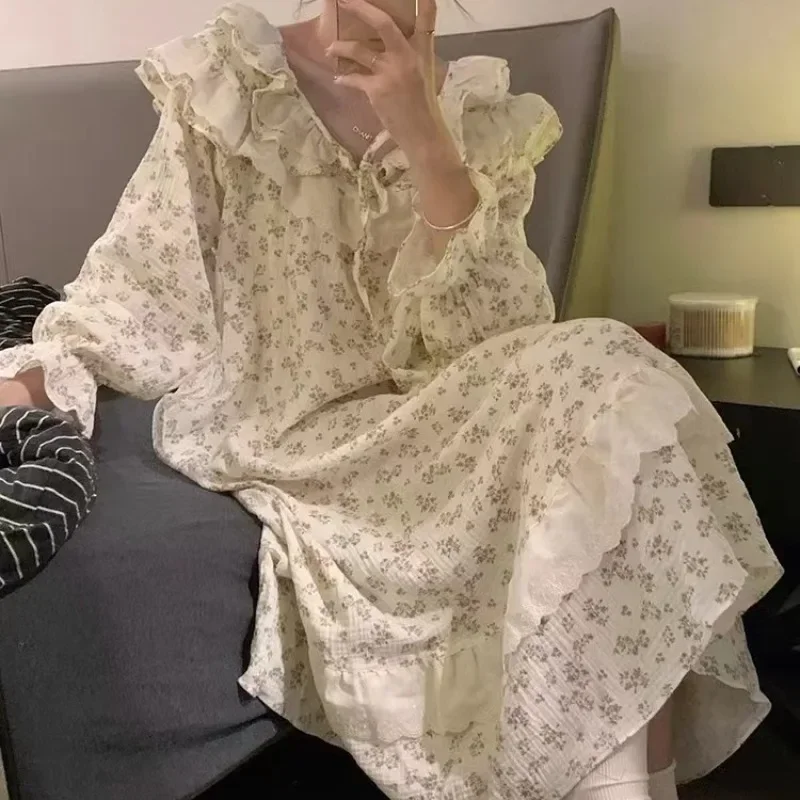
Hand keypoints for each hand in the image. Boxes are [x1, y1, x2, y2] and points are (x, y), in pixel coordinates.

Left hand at [327, 0, 453, 162]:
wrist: (423, 134)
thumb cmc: (423, 106)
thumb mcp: (423, 74)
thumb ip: (408, 55)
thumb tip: (387, 46)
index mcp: (423, 51)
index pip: (426, 18)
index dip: (424, 1)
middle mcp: (408, 56)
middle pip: (383, 24)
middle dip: (360, 8)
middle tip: (344, 1)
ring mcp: (391, 72)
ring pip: (359, 50)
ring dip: (340, 47)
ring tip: (330, 48)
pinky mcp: (377, 89)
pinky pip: (353, 78)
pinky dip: (344, 78)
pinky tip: (338, 78)